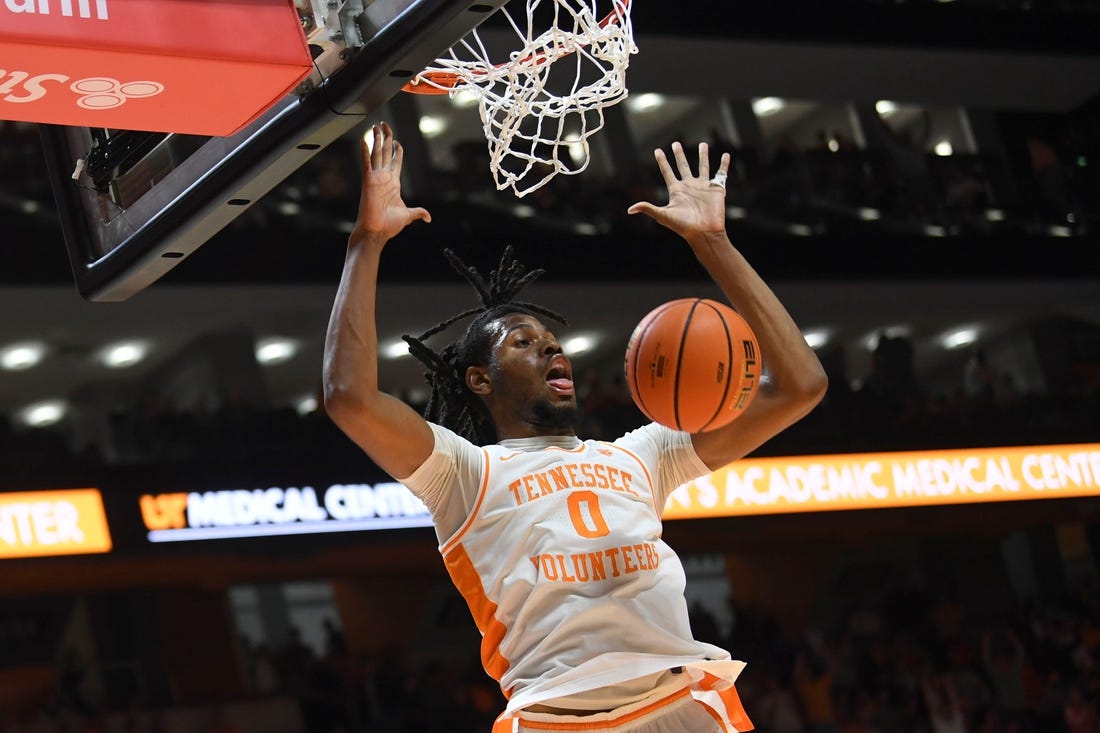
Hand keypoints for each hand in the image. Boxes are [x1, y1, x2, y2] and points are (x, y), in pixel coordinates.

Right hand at [352, 122, 430, 243]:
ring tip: (376, 126)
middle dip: (386, 138)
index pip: (395, 161)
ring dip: (376, 139)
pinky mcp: (368, 181)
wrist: (377, 231)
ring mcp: (375, 178)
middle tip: (384, 124)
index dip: (396, 150)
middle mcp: (384, 178)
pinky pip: (366, 163)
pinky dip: (364, 151)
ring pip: (376, 153)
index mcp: (393, 183)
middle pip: (385, 153)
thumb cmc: (389, 225)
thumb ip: (418, 212)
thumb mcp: (408, 215)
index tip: (397, 141)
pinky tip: (364, 139)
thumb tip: (428, 217)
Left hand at [627, 141, 729, 239]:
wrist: (704, 232)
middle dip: (679, 155)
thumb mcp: (663, 216)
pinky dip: (724, 164)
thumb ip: (648, 209)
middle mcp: (689, 186)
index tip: (657, 151)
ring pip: (703, 166)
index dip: (662, 162)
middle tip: (675, 143)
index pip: (667, 172)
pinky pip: (721, 174)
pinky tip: (726, 155)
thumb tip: (629, 210)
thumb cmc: (683, 226)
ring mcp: (703, 187)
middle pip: (683, 166)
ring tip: (703, 144)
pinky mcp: (716, 189)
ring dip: (703, 156)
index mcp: (676, 191)